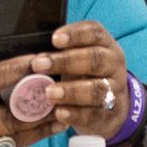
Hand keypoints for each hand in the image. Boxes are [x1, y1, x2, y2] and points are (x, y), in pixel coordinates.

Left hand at [30, 20, 128, 140]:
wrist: (110, 107)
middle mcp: (113, 65)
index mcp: (105, 44)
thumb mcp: (77, 57)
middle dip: (66, 61)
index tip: (54, 39)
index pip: (94, 32)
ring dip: (71, 91)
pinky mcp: (109, 114)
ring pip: (97, 89)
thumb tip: (32, 54)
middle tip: (39, 64)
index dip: (75, 34)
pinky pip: (93, 114)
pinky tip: (59, 113)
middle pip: (95, 59)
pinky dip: (75, 114)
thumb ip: (59, 53)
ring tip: (49, 92)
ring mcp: (114, 90)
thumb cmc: (84, 74)